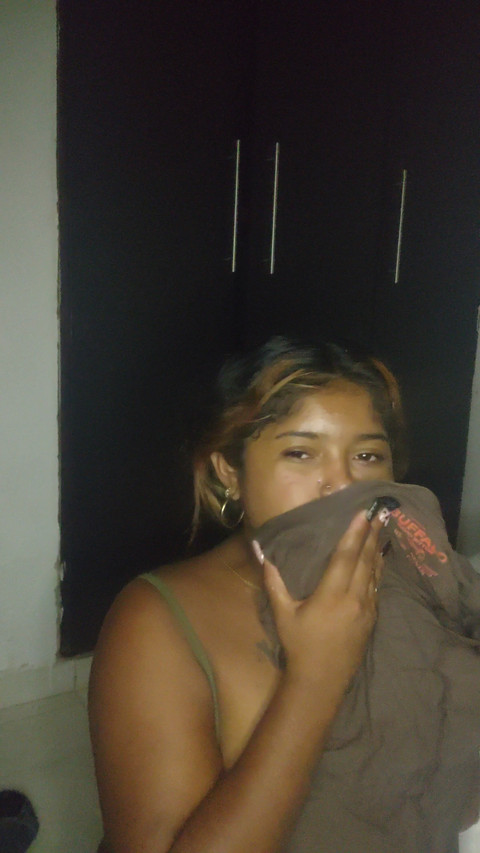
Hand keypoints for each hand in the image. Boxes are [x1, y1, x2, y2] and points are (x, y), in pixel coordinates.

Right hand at [263, 511, 383, 691]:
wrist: (321, 681)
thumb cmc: (298, 645)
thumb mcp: (283, 613)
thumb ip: (274, 581)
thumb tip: (261, 552)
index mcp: (331, 594)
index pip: (346, 557)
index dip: (354, 533)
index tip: (362, 514)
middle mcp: (354, 598)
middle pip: (365, 560)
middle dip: (372, 534)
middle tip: (380, 512)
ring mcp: (366, 609)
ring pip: (374, 572)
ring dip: (378, 548)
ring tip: (383, 527)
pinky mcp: (372, 619)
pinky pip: (378, 587)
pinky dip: (379, 569)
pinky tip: (380, 559)